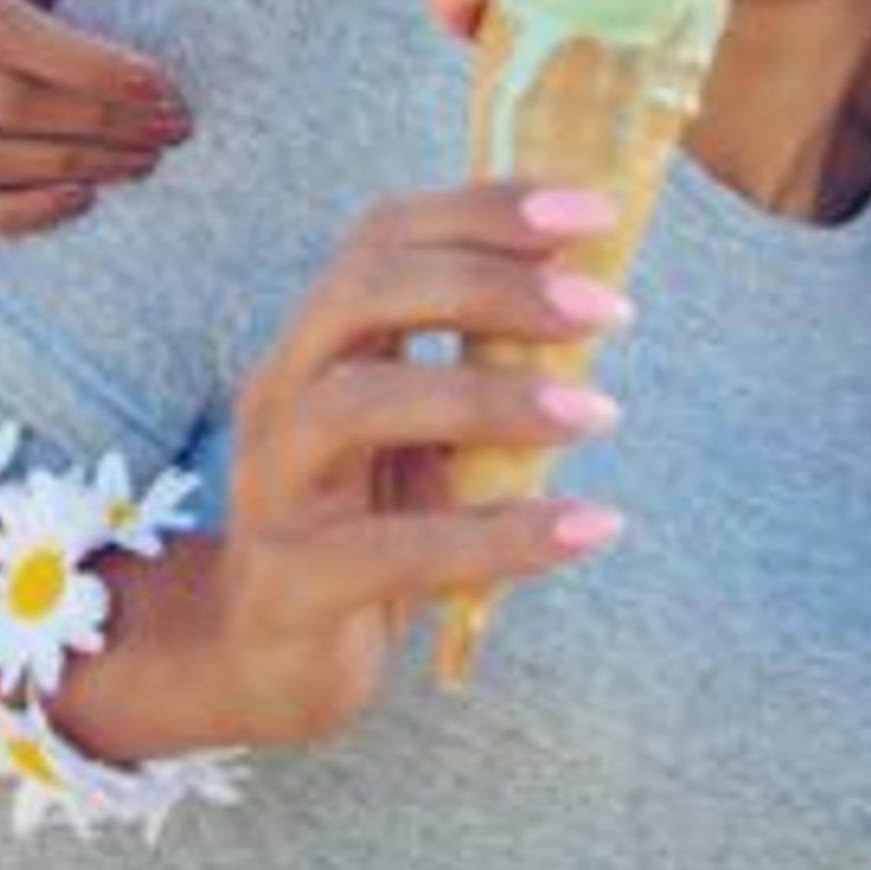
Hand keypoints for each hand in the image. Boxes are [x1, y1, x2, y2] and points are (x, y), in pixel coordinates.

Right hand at [192, 183, 629, 745]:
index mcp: (318, 345)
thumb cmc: (365, 527)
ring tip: (597, 413)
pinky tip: (589, 527)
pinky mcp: (293, 584)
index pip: (383, 238)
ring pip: (357, 407)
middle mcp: (282, 396)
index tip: (594, 213)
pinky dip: (499, 537)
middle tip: (606, 309)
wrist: (264, 658)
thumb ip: (476, 366)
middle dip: (489, 285)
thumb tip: (592, 296)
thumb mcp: (416, 433)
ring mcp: (276, 489)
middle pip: (361, 295)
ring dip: (489, 398)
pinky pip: (394, 550)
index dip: (484, 210)